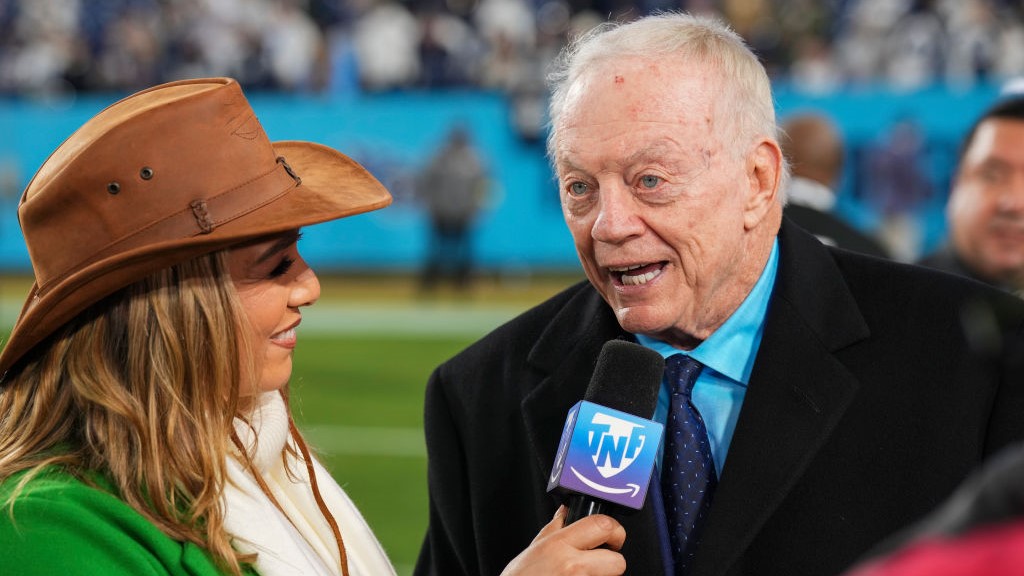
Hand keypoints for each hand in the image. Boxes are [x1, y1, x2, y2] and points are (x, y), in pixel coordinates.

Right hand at [500, 505, 626, 575]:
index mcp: (559, 545)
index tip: (611, 534)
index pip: (604, 526)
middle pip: (618, 561)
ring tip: (579, 575)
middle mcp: (572, 566)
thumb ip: (555, 528)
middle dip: (611, 561)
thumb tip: (567, 512)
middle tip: (598, 561)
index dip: (613, 529)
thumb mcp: (534, 548)